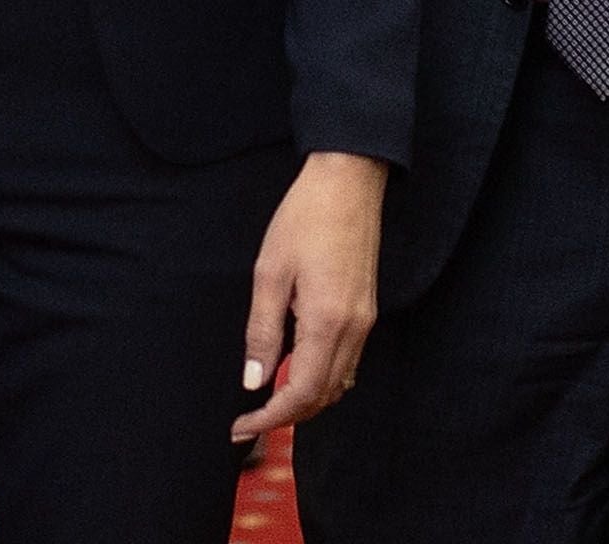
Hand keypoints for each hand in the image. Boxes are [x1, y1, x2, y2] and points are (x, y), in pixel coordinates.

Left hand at [231, 152, 387, 440]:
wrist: (348, 181)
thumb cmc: (305, 218)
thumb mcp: (270, 273)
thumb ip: (263, 332)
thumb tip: (254, 381)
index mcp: (327, 321)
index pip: (303, 393)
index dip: (271, 418)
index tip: (241, 426)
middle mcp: (354, 328)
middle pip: (324, 396)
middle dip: (287, 415)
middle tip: (248, 419)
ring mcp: (366, 320)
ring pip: (339, 383)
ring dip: (306, 399)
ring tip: (268, 398)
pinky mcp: (367, 309)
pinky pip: (348, 361)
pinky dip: (322, 377)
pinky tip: (296, 367)